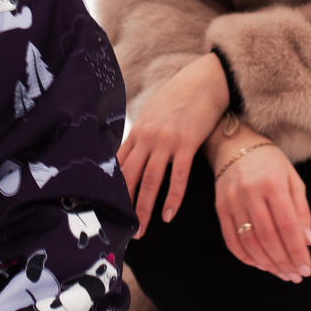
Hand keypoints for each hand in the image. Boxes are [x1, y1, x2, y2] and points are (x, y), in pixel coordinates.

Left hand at [119, 52, 229, 235]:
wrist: (205, 80)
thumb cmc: (180, 97)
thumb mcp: (154, 113)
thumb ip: (143, 133)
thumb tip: (134, 152)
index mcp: (138, 131)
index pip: (118, 165)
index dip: (112, 189)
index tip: (106, 209)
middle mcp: (148, 137)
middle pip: (131, 177)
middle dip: (125, 206)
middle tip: (122, 229)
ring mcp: (167, 140)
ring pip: (151, 180)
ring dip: (144, 208)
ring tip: (141, 231)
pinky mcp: (187, 142)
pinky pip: (179, 175)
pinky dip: (173, 197)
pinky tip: (168, 215)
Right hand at [210, 132, 310, 283]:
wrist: (235, 145)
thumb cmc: (271, 163)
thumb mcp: (293, 179)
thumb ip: (301, 210)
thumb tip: (309, 242)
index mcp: (273, 184)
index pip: (287, 226)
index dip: (297, 251)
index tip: (306, 269)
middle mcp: (251, 192)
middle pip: (268, 237)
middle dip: (284, 261)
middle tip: (295, 276)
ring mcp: (232, 200)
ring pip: (249, 241)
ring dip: (266, 263)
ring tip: (280, 273)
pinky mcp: (220, 207)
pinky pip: (231, 239)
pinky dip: (245, 256)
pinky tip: (259, 264)